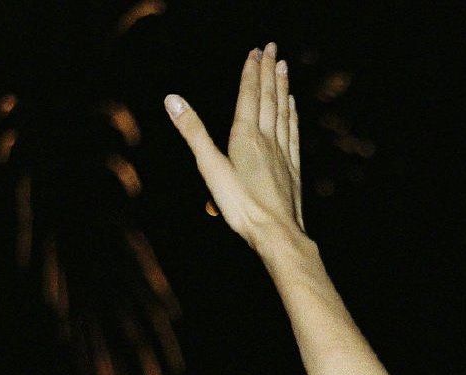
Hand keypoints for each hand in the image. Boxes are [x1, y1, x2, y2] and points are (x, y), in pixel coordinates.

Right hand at [164, 41, 303, 251]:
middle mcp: (268, 140)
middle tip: (272, 49)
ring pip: (283, 113)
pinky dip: (292, 116)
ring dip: (282, 88)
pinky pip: (292, 134)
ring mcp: (282, 154)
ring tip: (283, 68)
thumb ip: (193, 133)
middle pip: (268, 99)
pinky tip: (292, 107)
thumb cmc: (242, 206)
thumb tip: (173, 100)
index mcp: (246, 137)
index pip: (249, 96)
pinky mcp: (292, 169)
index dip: (251, 72)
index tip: (256, 52)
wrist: (277, 233)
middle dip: (269, 72)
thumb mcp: (211, 169)